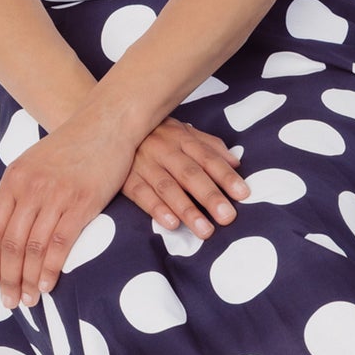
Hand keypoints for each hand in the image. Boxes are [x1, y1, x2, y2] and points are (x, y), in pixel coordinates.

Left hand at [0, 108, 138, 308]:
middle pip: (10, 243)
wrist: (104, 125)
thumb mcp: (33, 163)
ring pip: (33, 248)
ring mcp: (54, 196)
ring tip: (27, 300)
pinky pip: (60, 244)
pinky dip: (51, 269)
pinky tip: (48, 285)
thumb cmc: (70, 148)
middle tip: (8, 302)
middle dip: (7, 277)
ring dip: (28, 279)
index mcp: (13, 180)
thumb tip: (6, 228)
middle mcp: (29, 189)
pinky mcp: (80, 203)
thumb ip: (18, 192)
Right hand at [120, 116, 250, 243]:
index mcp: (181, 138)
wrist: (110, 124)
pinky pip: (142, 194)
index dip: (226, 176)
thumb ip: (210, 146)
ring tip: (205, 230)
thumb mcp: (183, 132)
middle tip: (227, 216)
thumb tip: (237, 162)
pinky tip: (171, 224)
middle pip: (190, 174)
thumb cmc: (155, 132)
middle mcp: (164, 150)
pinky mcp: (126, 179)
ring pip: (168, 188)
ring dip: (187, 209)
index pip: (208, 159)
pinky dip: (156, 209)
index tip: (243, 194)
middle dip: (210, 196)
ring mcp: (143, 164)